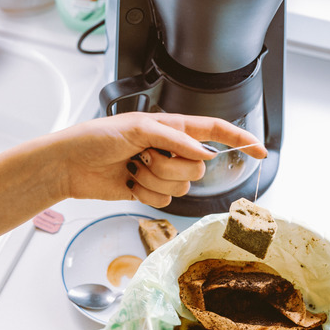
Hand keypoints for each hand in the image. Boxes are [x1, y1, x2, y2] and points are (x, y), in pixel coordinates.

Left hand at [53, 112, 265, 207]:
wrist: (70, 165)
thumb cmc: (96, 137)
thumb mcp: (136, 128)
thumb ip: (174, 138)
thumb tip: (204, 152)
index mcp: (171, 127)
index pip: (214, 131)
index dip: (239, 140)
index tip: (260, 150)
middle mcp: (170, 149)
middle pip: (198, 168)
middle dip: (171, 166)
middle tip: (144, 156)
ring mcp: (160, 172)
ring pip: (181, 187)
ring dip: (155, 180)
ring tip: (132, 168)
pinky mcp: (149, 192)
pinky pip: (165, 202)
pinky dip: (146, 195)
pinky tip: (129, 183)